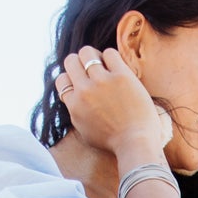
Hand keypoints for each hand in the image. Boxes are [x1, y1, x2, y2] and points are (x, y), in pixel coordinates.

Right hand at [57, 46, 169, 161]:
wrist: (135, 144)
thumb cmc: (114, 142)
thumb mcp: (85, 131)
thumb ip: (76, 112)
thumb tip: (73, 98)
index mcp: (74, 104)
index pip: (62, 79)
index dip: (72, 78)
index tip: (83, 83)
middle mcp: (84, 90)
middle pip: (71, 60)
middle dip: (80, 62)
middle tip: (93, 70)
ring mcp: (102, 81)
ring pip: (87, 52)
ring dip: (96, 57)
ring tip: (106, 66)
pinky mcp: (121, 76)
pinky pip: (109, 53)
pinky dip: (112, 57)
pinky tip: (118, 68)